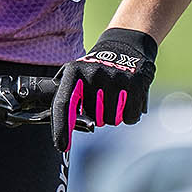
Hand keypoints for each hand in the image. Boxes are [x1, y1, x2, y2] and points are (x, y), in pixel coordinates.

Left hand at [51, 27, 157, 152]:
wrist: (126, 45)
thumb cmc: (96, 68)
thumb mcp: (76, 73)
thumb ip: (66, 96)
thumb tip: (57, 124)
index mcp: (74, 73)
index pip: (64, 104)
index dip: (61, 128)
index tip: (61, 146)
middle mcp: (93, 74)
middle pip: (92, 118)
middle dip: (97, 115)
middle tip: (102, 99)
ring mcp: (115, 78)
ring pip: (111, 119)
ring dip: (113, 115)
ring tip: (115, 97)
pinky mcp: (134, 83)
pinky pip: (129, 117)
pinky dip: (129, 115)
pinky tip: (127, 99)